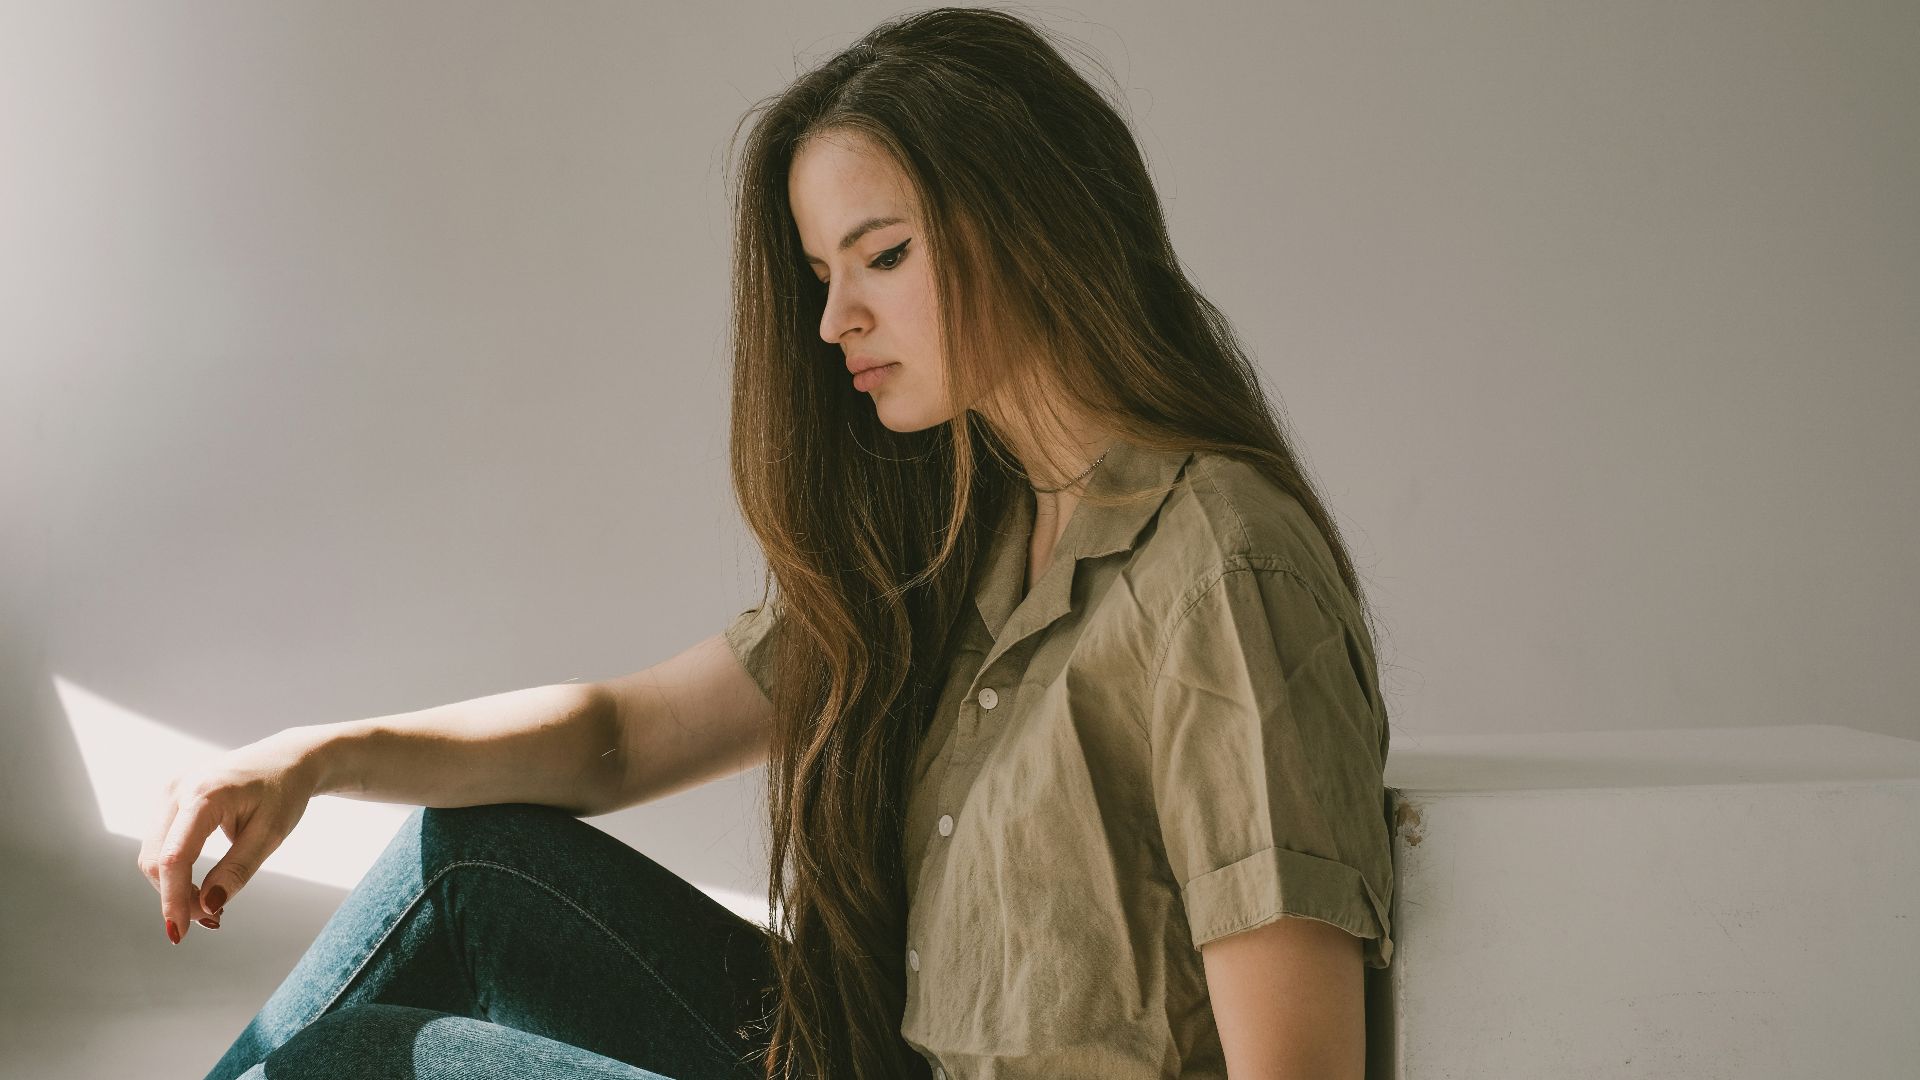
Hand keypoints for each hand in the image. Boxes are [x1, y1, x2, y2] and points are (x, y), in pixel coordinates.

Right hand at [136, 728, 321, 943]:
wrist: (287, 759)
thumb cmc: (284, 792)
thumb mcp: (271, 834)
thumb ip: (238, 870)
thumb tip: (207, 907)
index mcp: (204, 794)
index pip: (174, 857)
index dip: (173, 899)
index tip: (179, 935)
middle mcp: (177, 789)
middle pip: (155, 860)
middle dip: (176, 896)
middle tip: (212, 918)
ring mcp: (169, 791)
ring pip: (152, 854)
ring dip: (173, 886)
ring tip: (209, 903)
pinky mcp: (169, 798)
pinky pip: (160, 843)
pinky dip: (174, 869)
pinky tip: (200, 884)